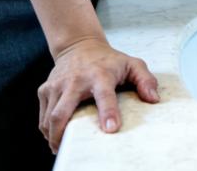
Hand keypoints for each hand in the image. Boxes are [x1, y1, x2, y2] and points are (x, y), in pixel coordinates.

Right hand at [37, 37, 158, 153]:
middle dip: (63, 135)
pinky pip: (42, 115)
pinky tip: (56, 136)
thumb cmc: (109, 60)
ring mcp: (57, 85)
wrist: (80, 45)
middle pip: (62, 113)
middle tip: (70, 150)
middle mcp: (75, 80)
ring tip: (62, 148)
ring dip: (53, 136)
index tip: (111, 129)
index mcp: (100, 74)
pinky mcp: (45, 89)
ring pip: (49, 117)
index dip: (108, 112)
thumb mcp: (132, 64)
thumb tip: (153, 99)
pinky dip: (47, 129)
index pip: (104, 95)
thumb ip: (145, 80)